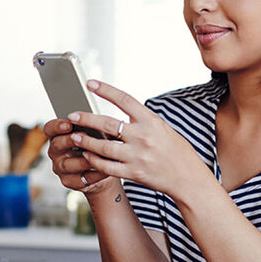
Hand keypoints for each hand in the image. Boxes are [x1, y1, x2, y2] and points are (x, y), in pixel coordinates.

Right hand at [43, 118, 111, 192]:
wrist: (105, 168)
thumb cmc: (97, 146)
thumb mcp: (96, 133)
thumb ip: (94, 127)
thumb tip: (101, 122)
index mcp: (58, 136)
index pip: (50, 128)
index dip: (57, 126)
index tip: (69, 124)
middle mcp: (56, 152)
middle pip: (56, 145)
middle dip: (69, 140)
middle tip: (83, 137)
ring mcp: (60, 168)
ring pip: (67, 164)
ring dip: (83, 159)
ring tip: (97, 155)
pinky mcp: (69, 181)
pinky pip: (80, 179)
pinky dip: (94, 174)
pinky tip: (105, 169)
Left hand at [66, 80, 210, 199]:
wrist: (188, 177)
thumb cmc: (176, 151)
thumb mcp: (162, 129)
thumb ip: (141, 121)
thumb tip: (120, 113)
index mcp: (151, 121)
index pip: (124, 100)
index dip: (105, 90)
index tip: (90, 83)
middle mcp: (143, 137)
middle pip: (108, 124)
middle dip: (86, 119)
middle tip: (72, 115)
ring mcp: (137, 156)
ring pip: (103, 147)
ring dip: (86, 141)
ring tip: (75, 136)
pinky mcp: (133, 173)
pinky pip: (107, 167)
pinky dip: (94, 161)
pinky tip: (87, 156)